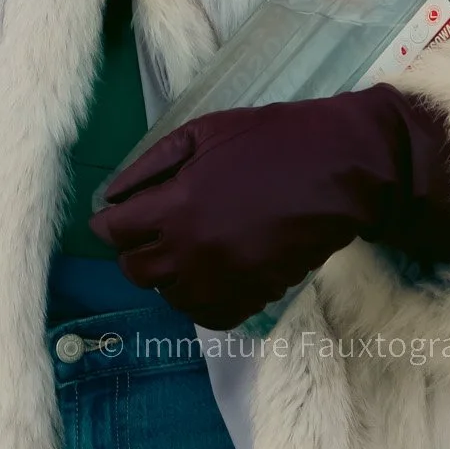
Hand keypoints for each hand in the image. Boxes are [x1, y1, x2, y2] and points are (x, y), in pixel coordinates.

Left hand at [86, 82, 449, 330]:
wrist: (339, 171)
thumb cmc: (270, 141)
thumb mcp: (204, 132)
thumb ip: (151, 166)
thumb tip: (111, 196)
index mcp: (176, 205)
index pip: (115, 232)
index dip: (110, 222)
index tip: (117, 216)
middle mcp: (192, 250)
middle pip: (135, 270)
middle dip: (134, 249)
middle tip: (150, 230)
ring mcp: (223, 279)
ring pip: (168, 296)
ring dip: (167, 274)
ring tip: (183, 248)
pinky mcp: (253, 296)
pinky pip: (207, 316)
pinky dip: (200, 299)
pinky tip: (209, 272)